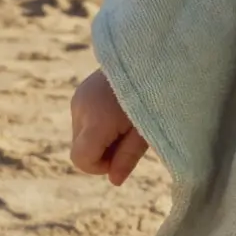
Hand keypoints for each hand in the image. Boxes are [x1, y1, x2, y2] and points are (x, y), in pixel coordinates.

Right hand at [70, 69, 148, 185]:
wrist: (151, 54)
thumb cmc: (157, 95)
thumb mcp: (147, 131)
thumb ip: (127, 157)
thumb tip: (113, 181)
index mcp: (97, 120)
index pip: (80, 159)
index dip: (99, 166)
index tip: (121, 156)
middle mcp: (81, 108)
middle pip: (80, 149)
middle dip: (101, 152)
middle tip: (131, 138)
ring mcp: (78, 98)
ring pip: (81, 136)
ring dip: (99, 138)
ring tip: (127, 121)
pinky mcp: (80, 91)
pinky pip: (83, 121)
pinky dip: (97, 125)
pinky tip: (118, 111)